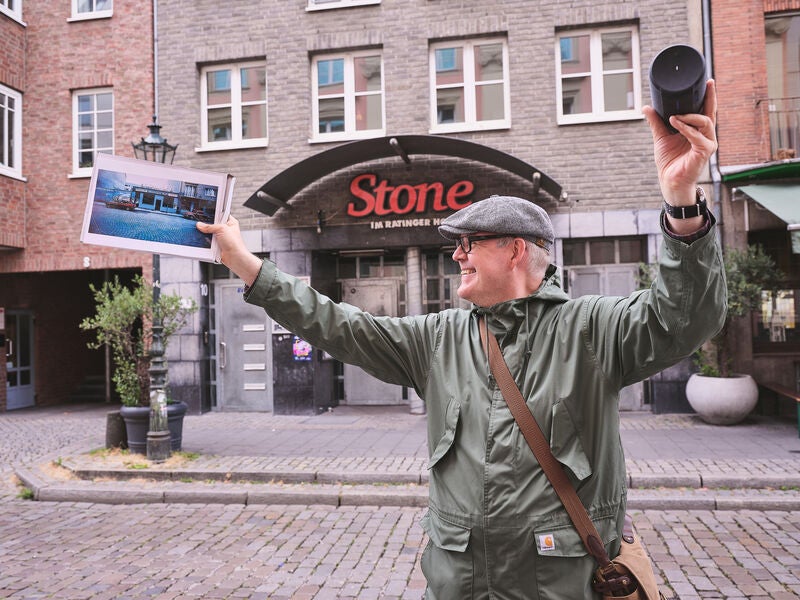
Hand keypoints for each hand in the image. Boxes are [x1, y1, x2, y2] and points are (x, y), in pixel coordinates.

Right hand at [197, 216, 261, 285]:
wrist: (235, 258)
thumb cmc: (235, 243)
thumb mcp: (222, 229)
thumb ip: (210, 226)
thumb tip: (200, 225)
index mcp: (230, 222)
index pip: (220, 214)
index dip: (212, 214)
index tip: (204, 213)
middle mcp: (226, 229)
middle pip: (213, 224)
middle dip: (207, 225)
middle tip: (201, 223)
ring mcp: (221, 237)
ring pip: (209, 233)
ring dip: (206, 234)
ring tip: (202, 232)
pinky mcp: (217, 244)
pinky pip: (208, 241)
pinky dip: (206, 241)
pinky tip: (204, 240)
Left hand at [643, 79, 717, 204]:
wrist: (669, 181)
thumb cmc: (669, 161)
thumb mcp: (661, 137)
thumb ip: (656, 122)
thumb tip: (647, 107)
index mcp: (698, 130)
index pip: (706, 110)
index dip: (708, 96)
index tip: (708, 81)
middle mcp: (706, 135)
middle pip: (711, 112)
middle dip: (710, 97)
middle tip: (706, 85)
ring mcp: (707, 143)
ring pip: (704, 121)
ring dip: (689, 116)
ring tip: (673, 116)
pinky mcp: (704, 152)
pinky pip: (698, 136)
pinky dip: (686, 128)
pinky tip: (675, 122)